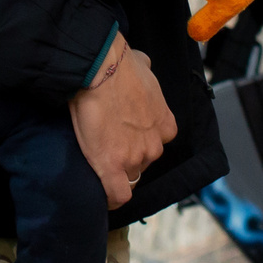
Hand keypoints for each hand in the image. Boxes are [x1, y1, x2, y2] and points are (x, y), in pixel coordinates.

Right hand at [69, 35, 176, 208]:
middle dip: (127, 157)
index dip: (139, 143)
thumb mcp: (144, 66)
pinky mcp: (113, 167)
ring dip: (115, 171)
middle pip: (142, 163)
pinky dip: (111, 199)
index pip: (154, 145)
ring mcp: (135, 158)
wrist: (101, 69)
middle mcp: (154, 145)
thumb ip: (146, 72)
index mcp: (165, 125)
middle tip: (107, 144)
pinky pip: (118, 195)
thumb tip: (141, 64)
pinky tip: (104, 196)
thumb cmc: (120, 64)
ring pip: (128, 177)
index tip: (125, 139)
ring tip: (97, 160)